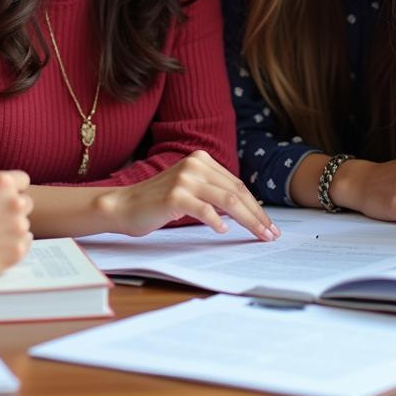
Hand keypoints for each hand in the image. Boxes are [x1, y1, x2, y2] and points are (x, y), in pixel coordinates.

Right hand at [0, 170, 33, 285]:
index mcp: (0, 183)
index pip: (22, 179)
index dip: (13, 187)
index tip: (6, 195)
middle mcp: (15, 202)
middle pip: (26, 202)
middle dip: (13, 209)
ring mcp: (19, 227)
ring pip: (22, 225)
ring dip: (10, 229)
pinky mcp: (19, 249)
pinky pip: (24, 243)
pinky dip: (13, 245)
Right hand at [100, 151, 279, 240]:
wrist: (125, 205)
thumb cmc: (158, 202)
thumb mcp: (190, 189)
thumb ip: (213, 192)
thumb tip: (248, 210)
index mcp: (201, 159)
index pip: (237, 184)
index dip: (255, 206)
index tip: (268, 225)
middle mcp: (195, 164)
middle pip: (236, 192)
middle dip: (257, 215)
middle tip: (270, 234)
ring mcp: (185, 178)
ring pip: (227, 200)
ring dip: (247, 221)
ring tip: (258, 236)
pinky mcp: (175, 195)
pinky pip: (204, 210)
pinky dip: (216, 221)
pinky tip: (223, 231)